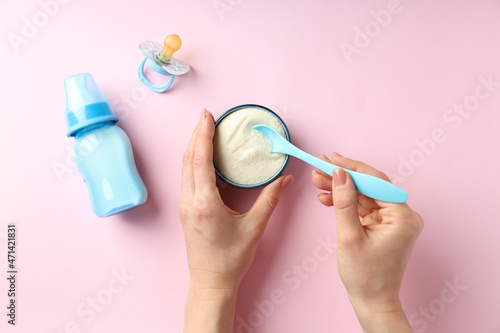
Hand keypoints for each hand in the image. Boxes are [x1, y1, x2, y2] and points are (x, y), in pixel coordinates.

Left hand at [180, 109, 293, 332]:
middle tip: (207, 116)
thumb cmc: (230, 260)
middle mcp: (189, 201)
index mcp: (204, 203)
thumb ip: (270, 200)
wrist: (211, 283)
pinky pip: (188, 179)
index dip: (203, 135)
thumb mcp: (254, 228)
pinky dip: (194, 162)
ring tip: (204, 131)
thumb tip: (285, 179)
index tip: (208, 116)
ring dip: (193, 147)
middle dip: (196, 134)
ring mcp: (184, 206)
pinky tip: (204, 158)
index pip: (200, 160)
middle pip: (188, 159)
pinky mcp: (186, 210)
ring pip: (185, 168)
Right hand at [312, 153, 422, 332]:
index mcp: (403, 217)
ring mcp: (395, 220)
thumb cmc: (365, 276)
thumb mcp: (349, 237)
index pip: (376, 182)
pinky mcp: (385, 225)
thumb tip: (340, 174)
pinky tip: (327, 198)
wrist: (372, 301)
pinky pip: (364, 207)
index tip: (330, 159)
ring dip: (342, 189)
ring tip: (318, 182)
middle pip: (370, 186)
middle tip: (320, 168)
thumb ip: (344, 203)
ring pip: (365, 195)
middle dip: (343, 178)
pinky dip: (347, 203)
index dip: (351, 168)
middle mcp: (404, 215)